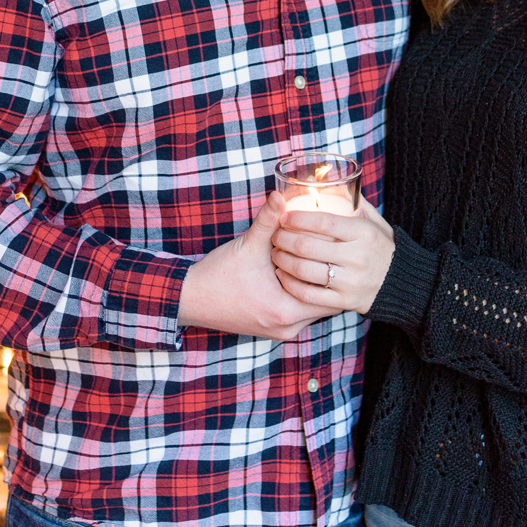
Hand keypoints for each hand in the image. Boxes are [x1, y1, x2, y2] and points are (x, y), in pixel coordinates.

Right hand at [178, 192, 330, 339]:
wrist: (190, 299)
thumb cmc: (218, 275)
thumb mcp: (247, 245)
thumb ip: (268, 220)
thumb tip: (280, 195)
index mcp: (286, 311)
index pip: (331, 295)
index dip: (335, 270)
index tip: (337, 252)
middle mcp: (287, 328)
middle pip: (325, 303)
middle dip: (327, 279)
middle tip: (331, 255)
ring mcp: (280, 331)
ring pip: (312, 309)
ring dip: (314, 288)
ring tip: (316, 263)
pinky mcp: (272, 330)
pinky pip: (298, 314)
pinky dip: (300, 297)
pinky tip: (296, 276)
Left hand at [270, 195, 396, 314]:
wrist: (404, 284)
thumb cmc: (382, 247)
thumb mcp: (375, 222)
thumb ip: (354, 204)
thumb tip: (328, 182)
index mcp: (364, 233)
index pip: (324, 222)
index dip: (298, 219)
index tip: (284, 217)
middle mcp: (358, 257)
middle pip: (308, 246)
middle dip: (283, 239)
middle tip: (275, 235)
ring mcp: (351, 281)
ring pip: (304, 270)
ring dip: (283, 260)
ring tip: (275, 253)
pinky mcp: (345, 301)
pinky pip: (309, 294)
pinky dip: (290, 284)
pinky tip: (283, 275)